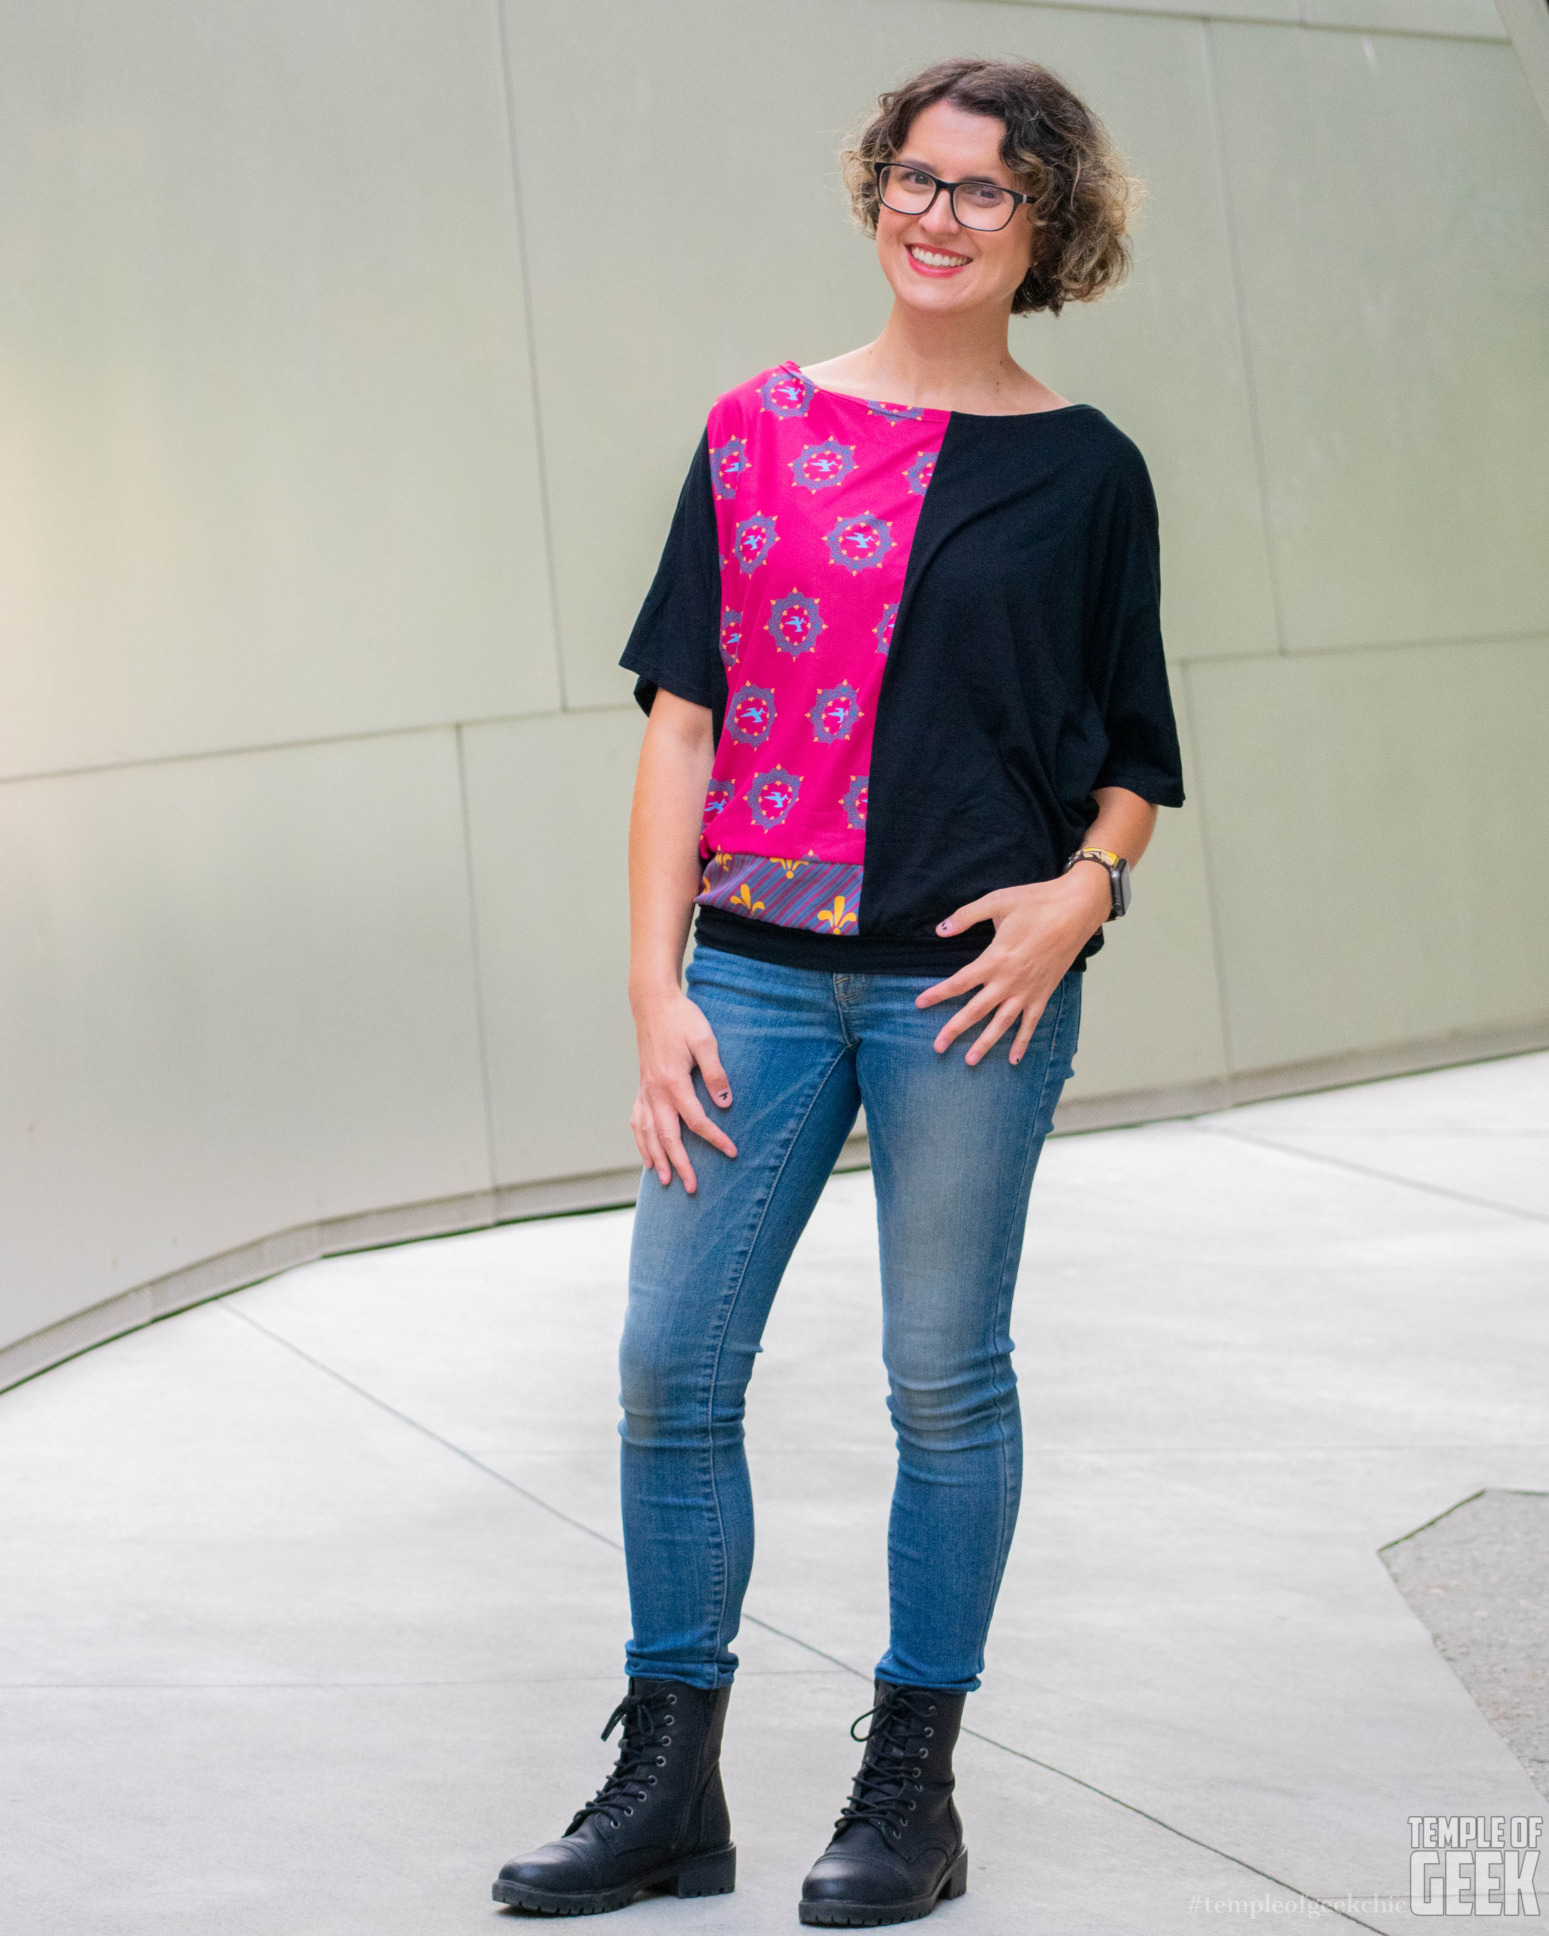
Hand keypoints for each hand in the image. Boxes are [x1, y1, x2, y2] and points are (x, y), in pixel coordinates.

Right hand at [629, 989, 736, 1192]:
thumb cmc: (683, 1020)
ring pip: (647, 1134)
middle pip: (668, 1137)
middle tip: (692, 1188)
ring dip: (656, 1158)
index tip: (732, 1152)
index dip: (715, 1139)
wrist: (653, 1004)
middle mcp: (655, 1092)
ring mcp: (645, 1091)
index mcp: (673, 1083)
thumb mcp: (705, 1040)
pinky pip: (637, 1120)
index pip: (696, 1121)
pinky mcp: (641, 1087)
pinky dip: (640, 1141)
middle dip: (680, 1164)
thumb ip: (715, 1072)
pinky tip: (646, 1154)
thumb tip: (725, 1103)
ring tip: (664, 1181)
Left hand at [916, 867, 1110, 1065]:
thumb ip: (965, 916)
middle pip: (976, 1011)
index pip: (959, 982)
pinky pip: (1031, 1023)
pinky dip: (1023, 1042)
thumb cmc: (1036, 902)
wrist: (1076, 909)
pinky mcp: (1044, 993)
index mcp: (995, 959)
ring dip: (985, 1043)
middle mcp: (1009, 981)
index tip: (919, 1004)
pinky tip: (1014, 1059)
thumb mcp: (996, 902)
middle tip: (937, 1047)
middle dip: (954, 1029)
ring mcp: (1028, 990)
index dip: (937, 994)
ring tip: (970, 1061)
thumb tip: (940, 930)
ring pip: (1002, 1024)